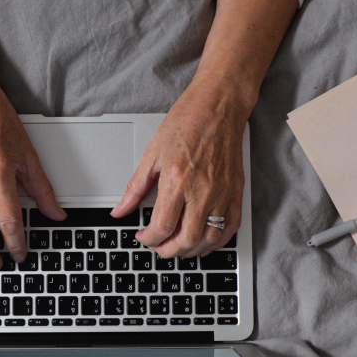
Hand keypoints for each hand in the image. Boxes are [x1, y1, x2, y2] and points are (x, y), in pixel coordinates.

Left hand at [111, 82, 245, 257]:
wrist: (219, 105)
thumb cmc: (188, 121)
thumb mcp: (153, 153)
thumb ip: (135, 187)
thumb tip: (120, 210)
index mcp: (178, 180)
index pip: (162, 227)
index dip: (148, 239)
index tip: (142, 237)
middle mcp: (202, 190)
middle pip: (186, 240)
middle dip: (167, 251)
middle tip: (157, 246)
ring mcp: (222, 193)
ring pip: (209, 239)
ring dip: (191, 251)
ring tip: (177, 246)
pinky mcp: (236, 191)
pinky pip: (231, 227)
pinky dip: (216, 242)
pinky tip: (204, 242)